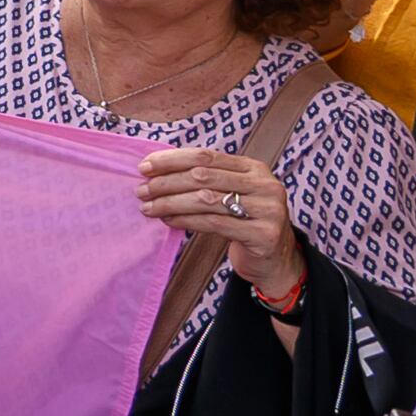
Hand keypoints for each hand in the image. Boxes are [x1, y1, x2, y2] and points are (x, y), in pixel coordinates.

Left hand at [138, 141, 305, 304]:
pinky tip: (168, 221)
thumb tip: (155, 169)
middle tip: (141, 190)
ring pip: (206, 199)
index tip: (144, 166)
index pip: (206, 156)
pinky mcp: (263, 234)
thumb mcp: (231, 193)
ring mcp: (268, 209)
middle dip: (167, 182)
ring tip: (149, 207)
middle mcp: (265, 185)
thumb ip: (205, 179)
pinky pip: (214, 223)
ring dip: (171, 203)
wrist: (274, 259)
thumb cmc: (244, 221)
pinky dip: (185, 220)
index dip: (172, 160)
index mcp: (254, 168)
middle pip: (203, 176)